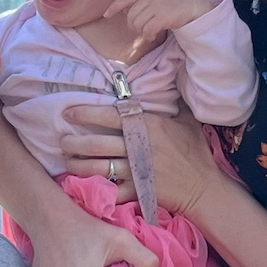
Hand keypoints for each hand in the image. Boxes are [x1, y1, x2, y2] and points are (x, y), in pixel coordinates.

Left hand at [65, 103, 226, 222]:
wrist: (204, 188)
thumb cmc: (196, 152)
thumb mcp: (188, 120)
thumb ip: (174, 101)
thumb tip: (172, 76)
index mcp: (149, 126)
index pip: (111, 115)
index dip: (87, 112)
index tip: (69, 111)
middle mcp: (139, 146)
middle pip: (98, 143)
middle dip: (75, 142)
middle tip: (62, 141)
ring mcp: (137, 170)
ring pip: (99, 166)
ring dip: (78, 164)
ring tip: (67, 160)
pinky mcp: (137, 191)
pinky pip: (111, 190)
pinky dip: (96, 189)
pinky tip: (82, 185)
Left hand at [113, 0, 213, 41]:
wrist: (196, 7)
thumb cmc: (177, 4)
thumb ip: (144, 1)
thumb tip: (125, 10)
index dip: (115, 6)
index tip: (106, 14)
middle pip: (131, 15)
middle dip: (134, 26)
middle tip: (143, 29)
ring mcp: (157, 5)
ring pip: (137, 24)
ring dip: (142, 32)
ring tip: (151, 32)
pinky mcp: (163, 16)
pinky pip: (147, 30)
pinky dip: (148, 35)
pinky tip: (154, 36)